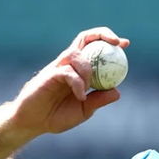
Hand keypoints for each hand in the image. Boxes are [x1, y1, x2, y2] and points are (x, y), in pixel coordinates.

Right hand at [10, 27, 130, 136]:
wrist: (33, 123)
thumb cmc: (57, 116)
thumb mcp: (84, 110)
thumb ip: (98, 100)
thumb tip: (117, 92)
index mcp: (78, 69)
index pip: (94, 47)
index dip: (108, 41)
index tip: (125, 43)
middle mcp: (68, 64)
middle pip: (84, 38)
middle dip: (102, 35)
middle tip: (118, 43)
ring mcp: (57, 67)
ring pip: (76, 55)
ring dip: (88, 69)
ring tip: (88, 88)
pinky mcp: (48, 75)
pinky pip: (67, 72)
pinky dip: (78, 83)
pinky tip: (80, 97)